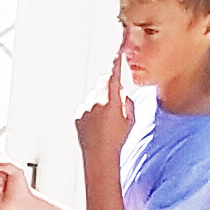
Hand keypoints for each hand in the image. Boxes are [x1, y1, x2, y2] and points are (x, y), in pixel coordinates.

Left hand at [76, 43, 132, 158]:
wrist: (100, 155)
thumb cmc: (117, 139)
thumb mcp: (130, 119)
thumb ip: (127, 101)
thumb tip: (121, 92)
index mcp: (111, 100)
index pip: (114, 75)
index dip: (116, 63)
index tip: (117, 53)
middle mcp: (96, 101)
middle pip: (102, 83)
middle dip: (108, 87)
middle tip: (115, 102)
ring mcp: (85, 108)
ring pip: (93, 97)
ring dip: (99, 102)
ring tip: (105, 122)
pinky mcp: (78, 115)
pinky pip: (86, 108)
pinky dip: (91, 113)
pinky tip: (97, 127)